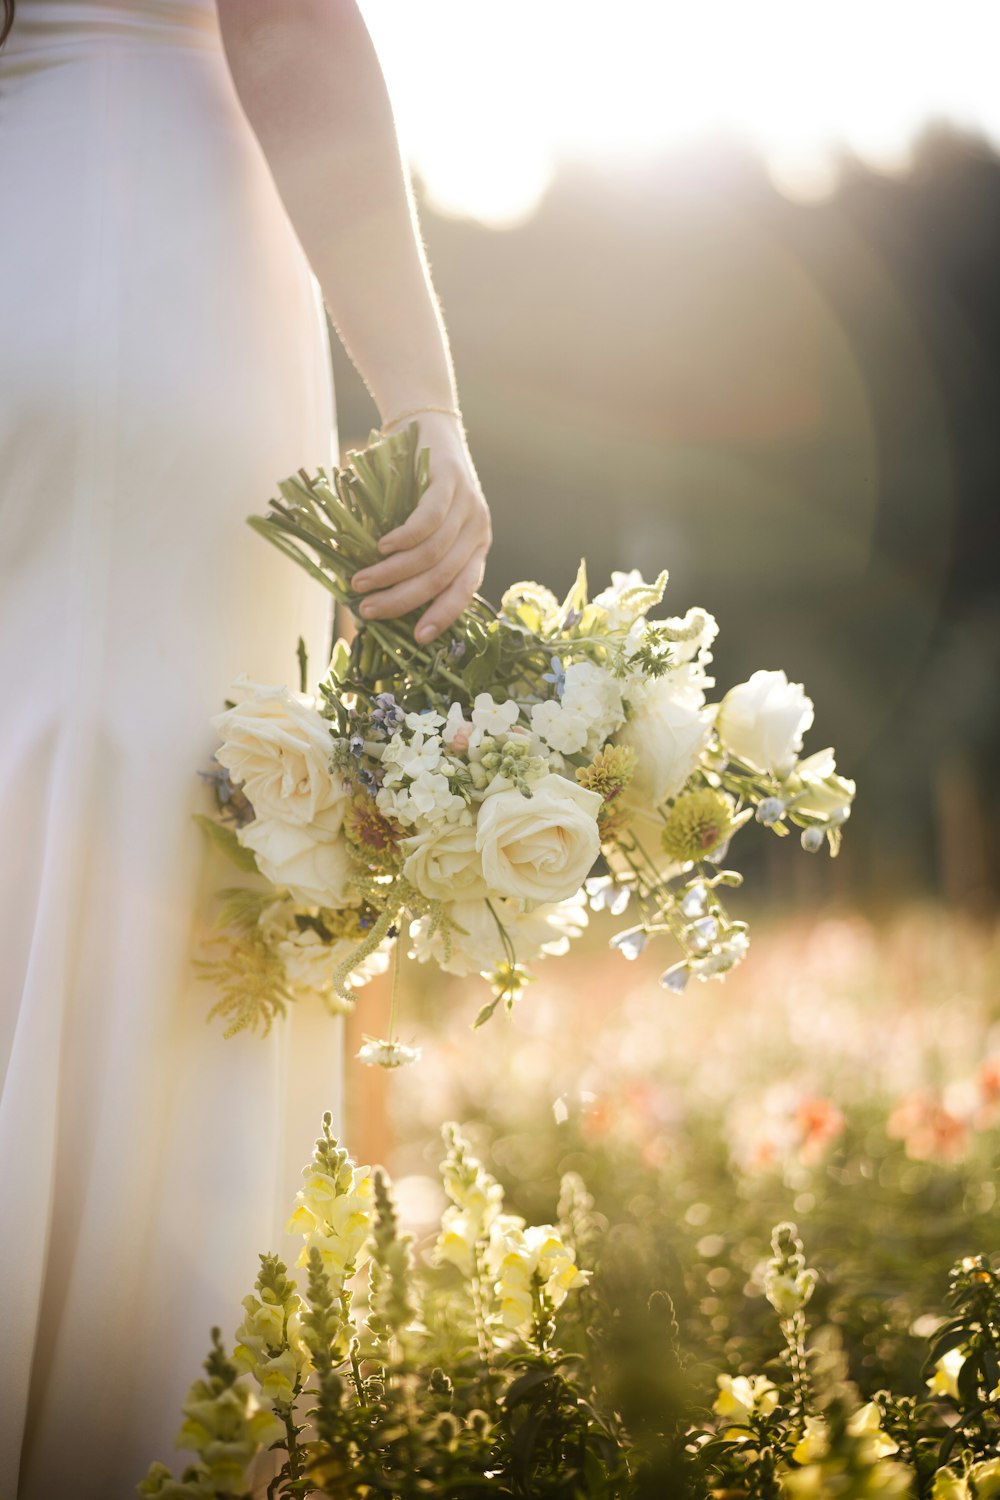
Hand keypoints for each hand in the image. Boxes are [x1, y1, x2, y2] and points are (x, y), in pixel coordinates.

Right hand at [350, 413, 491, 642]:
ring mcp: (468, 505)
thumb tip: (375, 600)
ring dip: (393, 573)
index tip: (417, 640)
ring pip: (432, 554)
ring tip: (362, 581)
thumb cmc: (414, 487)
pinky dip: (404, 539)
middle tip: (368, 610)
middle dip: (402, 600)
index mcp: (476, 549)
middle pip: (441, 578)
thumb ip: (409, 560)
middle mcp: (478, 530)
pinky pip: (429, 520)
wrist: (426, 425)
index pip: (464, 592)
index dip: (442, 618)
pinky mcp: (451, 480)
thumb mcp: (420, 529)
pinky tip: (381, 547)